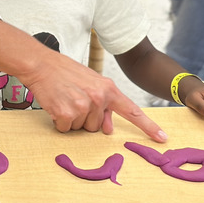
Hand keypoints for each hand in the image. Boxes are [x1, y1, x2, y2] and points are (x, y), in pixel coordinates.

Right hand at [20, 53, 166, 142]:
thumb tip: (109, 129)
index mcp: (108, 89)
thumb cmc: (66, 73)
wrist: (41, 64)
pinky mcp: (65, 113)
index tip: (163, 138)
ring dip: (71, 120)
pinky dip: (58, 121)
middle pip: (98, 127)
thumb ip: (104, 105)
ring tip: (64, 99)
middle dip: (86, 119)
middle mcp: (98, 98)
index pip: (132, 111)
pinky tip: (55, 104)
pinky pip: (65, 128)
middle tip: (74, 99)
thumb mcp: (90, 84)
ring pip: (81, 129)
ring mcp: (82, 106)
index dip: (148, 126)